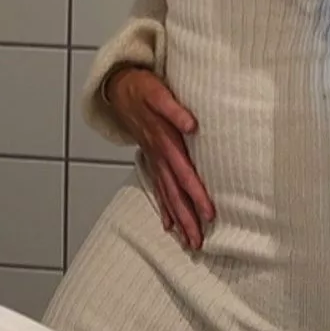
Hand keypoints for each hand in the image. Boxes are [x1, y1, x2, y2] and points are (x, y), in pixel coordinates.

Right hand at [107, 68, 214, 249]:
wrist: (121, 88)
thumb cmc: (143, 89)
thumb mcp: (158, 93)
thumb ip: (174, 109)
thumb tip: (191, 125)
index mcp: (165, 141)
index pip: (184, 173)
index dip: (196, 194)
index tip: (208, 214)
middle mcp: (159, 156)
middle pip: (175, 192)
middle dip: (187, 218)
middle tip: (198, 242)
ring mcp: (154, 160)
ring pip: (167, 195)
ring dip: (179, 219)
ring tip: (189, 242)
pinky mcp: (151, 159)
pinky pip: (158, 187)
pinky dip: (164, 208)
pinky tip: (170, 225)